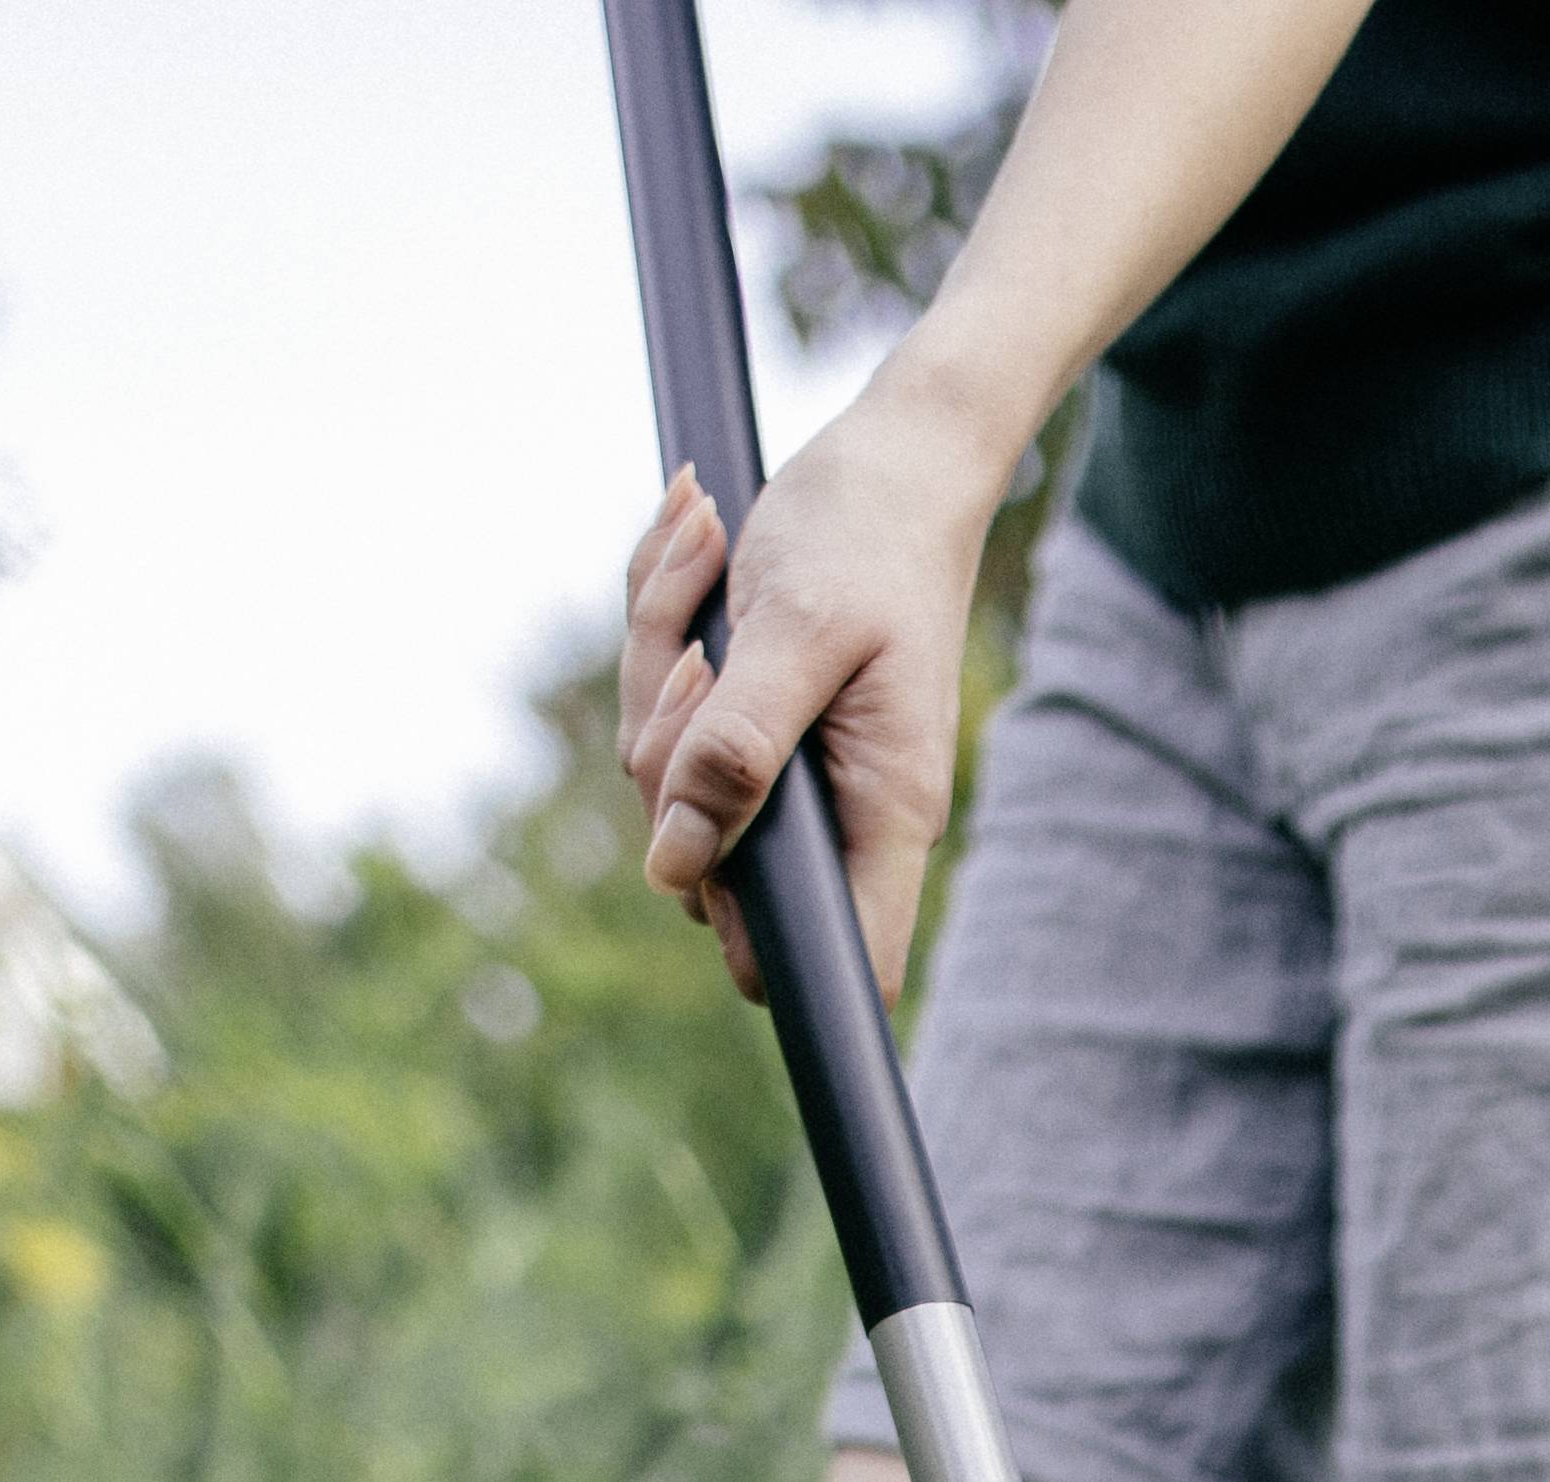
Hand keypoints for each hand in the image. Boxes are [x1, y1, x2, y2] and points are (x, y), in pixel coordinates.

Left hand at [619, 389, 996, 1012]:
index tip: (708, 842)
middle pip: (707, 866)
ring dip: (659, 656)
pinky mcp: (749, 727)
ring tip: (707, 551)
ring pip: (666, 780)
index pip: (840, 957)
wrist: (890, 455)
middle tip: (705, 639)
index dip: (763, 943)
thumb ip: (737, 750)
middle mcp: (838, 810)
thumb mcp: (799, 633)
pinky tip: (701, 548)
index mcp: (880, 809)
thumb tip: (672, 866)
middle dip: (670, 746)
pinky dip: (664, 625)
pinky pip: (665, 716)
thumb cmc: (866, 534)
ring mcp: (788, 772)